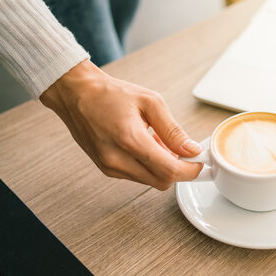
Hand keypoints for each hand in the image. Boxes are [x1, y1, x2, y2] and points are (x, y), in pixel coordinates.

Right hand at [40, 59, 203, 189]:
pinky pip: (136, 176)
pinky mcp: (105, 169)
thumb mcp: (150, 102)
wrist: (75, 94)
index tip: (200, 162)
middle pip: (162, 182)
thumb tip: (192, 150)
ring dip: (161, 167)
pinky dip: (147, 166)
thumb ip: (173, 130)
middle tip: (181, 150)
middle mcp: (117, 159)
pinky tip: (143, 145)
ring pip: (150, 180)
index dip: (190, 170)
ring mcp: (109, 167)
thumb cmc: (111, 94)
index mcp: (130, 139)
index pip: (169, 170)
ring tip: (156, 141)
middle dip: (178, 170)